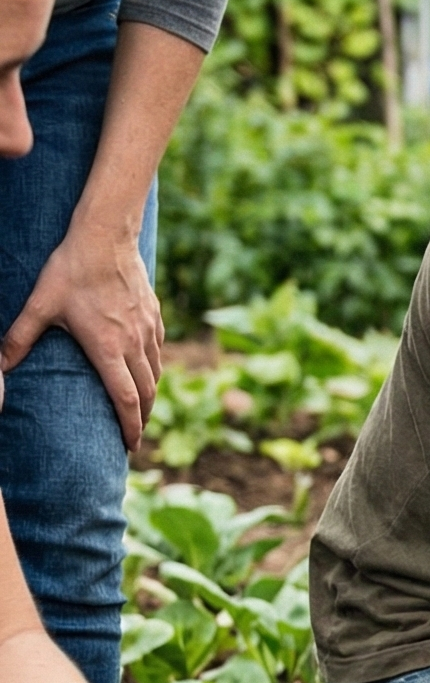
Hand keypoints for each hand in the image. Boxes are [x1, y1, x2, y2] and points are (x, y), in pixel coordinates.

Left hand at [0, 223, 162, 449]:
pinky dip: (154, 368)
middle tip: (134, 435)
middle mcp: (133, 344)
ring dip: (151, 395)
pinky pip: (158, 351)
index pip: (126, 399)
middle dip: (143, 418)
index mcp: (108, 349)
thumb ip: (18, 339)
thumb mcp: (39, 306)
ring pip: (156, 373)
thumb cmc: (71, 271)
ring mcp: (147, 330)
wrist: (106, 238)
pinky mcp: (154, 316)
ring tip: (142, 408)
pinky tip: (146, 369)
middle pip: (147, 392)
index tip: (129, 445)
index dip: (130, 427)